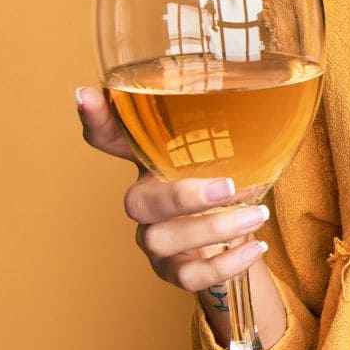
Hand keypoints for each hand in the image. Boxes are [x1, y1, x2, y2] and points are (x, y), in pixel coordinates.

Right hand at [75, 86, 271, 292]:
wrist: (235, 237)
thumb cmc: (226, 181)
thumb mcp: (225, 147)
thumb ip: (231, 119)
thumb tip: (265, 73)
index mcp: (151, 162)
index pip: (110, 138)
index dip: (96, 119)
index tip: (85, 94)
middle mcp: (144, 202)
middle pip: (137, 202)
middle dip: (181, 196)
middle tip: (229, 186)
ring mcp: (155, 239)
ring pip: (163, 240)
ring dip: (214, 230)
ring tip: (257, 214)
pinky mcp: (174, 271)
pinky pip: (189, 276)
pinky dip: (226, 264)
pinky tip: (255, 247)